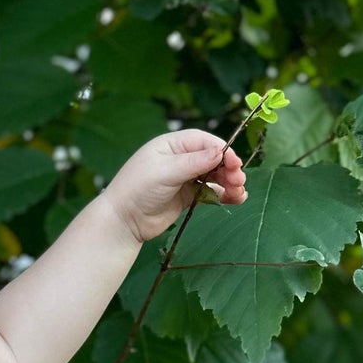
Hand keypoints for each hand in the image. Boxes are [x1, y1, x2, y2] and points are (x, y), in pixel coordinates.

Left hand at [103, 129, 247, 244]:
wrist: (123, 221)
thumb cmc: (138, 189)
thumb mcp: (165, 172)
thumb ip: (193, 163)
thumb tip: (220, 152)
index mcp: (172, 145)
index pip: (204, 142)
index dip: (222, 151)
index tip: (234, 164)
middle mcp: (180, 158)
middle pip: (212, 158)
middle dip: (228, 168)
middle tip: (239, 180)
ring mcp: (184, 178)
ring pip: (214, 175)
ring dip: (229, 182)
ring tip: (240, 193)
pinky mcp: (187, 196)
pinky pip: (210, 192)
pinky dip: (223, 194)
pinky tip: (235, 199)